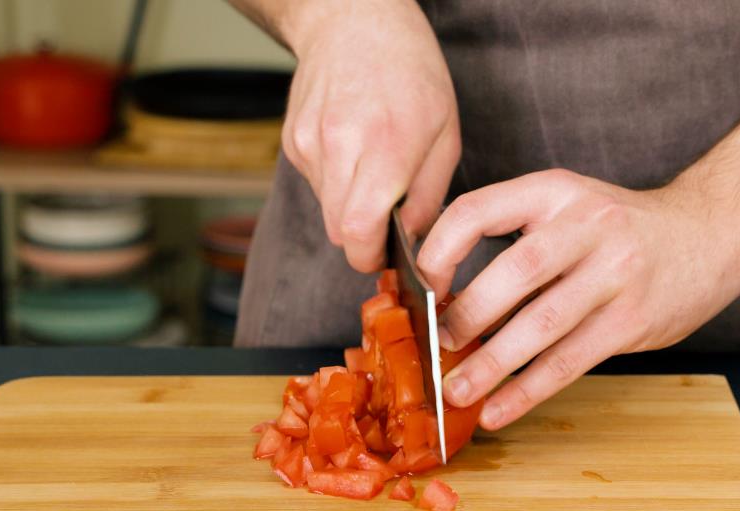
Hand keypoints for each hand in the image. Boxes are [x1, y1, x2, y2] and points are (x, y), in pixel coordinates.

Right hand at [281, 0, 459, 271]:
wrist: (354, 20)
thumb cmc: (411, 72)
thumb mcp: (446, 132)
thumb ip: (430, 195)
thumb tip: (413, 242)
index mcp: (386, 146)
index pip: (359, 231)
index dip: (370, 257)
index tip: (386, 257)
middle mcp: (340, 146)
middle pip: (338, 231)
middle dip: (363, 239)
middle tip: (387, 224)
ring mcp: (309, 143)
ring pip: (325, 210)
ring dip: (350, 208)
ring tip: (373, 169)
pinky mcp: (293, 140)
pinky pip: (315, 184)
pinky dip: (336, 182)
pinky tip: (352, 149)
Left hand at [417, 169, 739, 429]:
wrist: (712, 232)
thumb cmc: (619, 228)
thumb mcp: (567, 207)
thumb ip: (515, 238)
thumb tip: (442, 297)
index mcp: (553, 191)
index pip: (476, 211)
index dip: (439, 252)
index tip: (421, 289)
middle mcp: (585, 225)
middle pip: (515, 272)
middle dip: (468, 315)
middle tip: (437, 347)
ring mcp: (615, 273)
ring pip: (543, 324)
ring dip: (492, 364)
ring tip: (457, 392)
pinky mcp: (633, 319)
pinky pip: (571, 361)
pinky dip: (529, 391)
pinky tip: (499, 410)